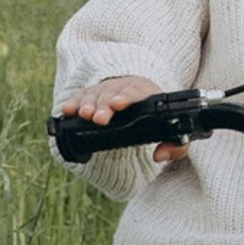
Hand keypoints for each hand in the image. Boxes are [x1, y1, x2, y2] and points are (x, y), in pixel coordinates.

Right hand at [58, 75, 183, 161]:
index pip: (136, 91)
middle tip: (99, 119)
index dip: (126, 97)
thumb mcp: (172, 131)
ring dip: (88, 104)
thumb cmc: (157, 118)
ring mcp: (106, 91)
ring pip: (96, 93)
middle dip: (104, 105)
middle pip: (112, 93)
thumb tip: (160, 155)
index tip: (117, 104)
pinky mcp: (93, 95)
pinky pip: (82, 96)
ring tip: (84, 115)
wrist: (140, 98)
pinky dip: (74, 102)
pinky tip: (67, 110)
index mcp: (146, 93)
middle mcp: (123, 89)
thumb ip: (176, 146)